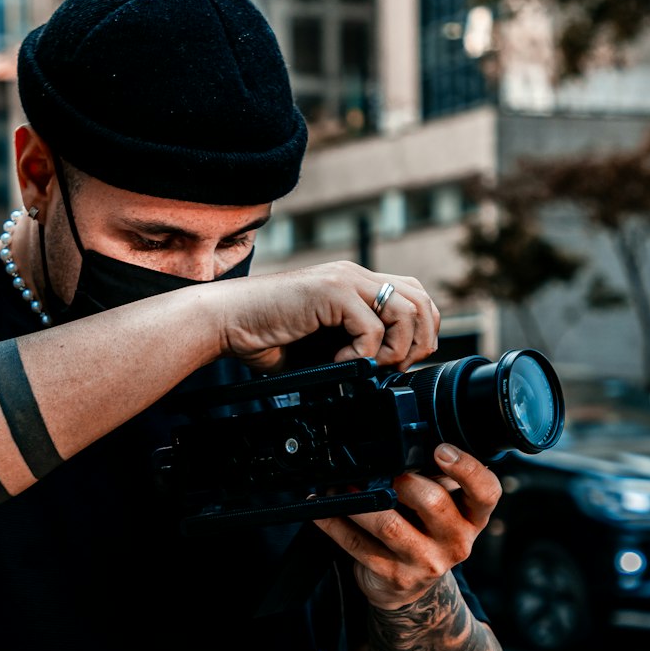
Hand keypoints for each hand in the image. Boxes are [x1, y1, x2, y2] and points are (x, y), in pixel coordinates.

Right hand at [213, 261, 439, 373]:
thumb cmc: (265, 336)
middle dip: (419, 342)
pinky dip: (361, 354)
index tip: (397, 364)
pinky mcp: (332, 291)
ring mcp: (345, 280)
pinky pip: (372, 327)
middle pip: (422, 301)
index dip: (419, 333)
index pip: (416, 298)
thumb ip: (355, 347)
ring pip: (407, 311)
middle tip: (392, 368)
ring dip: (394, 349)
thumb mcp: (323, 344)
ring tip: (364, 364)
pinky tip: (336, 360)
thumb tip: (386, 373)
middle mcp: (356, 276)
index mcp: (356, 285)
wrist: (227, 322)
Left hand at [313, 445, 502, 608]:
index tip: (441, 449)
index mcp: (473, 517)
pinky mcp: (394, 576)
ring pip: (389, 524)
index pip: (486, 491)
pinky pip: (357, 544)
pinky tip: (324, 509)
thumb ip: (434, 481)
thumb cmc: (425, 535)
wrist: (410, 588)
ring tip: (344, 486)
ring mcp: (426, 562)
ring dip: (360, 500)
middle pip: (433, 502)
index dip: (467, 468)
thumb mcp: (442, 510)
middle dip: (402, 480)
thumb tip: (398, 447)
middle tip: (384, 472)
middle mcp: (456, 541)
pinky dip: (335, 522)